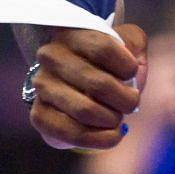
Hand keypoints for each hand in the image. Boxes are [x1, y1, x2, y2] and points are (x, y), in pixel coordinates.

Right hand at [28, 21, 148, 150]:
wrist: (74, 83)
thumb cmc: (107, 62)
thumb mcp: (126, 44)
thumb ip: (135, 46)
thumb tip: (133, 72)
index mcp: (72, 34)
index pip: (104, 49)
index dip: (127, 66)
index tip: (132, 73)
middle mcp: (52, 57)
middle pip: (99, 84)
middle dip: (125, 100)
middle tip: (131, 103)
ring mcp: (42, 86)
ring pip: (85, 110)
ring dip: (112, 120)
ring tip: (119, 118)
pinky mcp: (39, 114)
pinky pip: (71, 133)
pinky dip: (99, 139)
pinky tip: (112, 135)